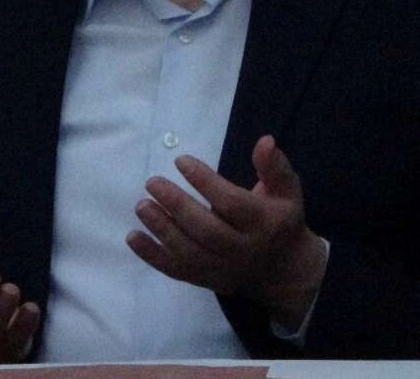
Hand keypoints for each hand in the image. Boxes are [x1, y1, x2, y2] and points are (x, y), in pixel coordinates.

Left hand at [126, 135, 327, 330]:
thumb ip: (274, 166)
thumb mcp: (288, 191)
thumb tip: (264, 140)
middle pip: (206, 230)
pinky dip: (152, 256)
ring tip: (141, 205)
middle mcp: (242, 248)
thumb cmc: (281, 221)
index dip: (205, 182)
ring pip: (188, 252)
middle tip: (153, 182)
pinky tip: (132, 237)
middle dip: (177, 205)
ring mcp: (221, 267)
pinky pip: (176, 270)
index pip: (231, 203)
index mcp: (263, 223)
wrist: (284, 272)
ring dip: (161, 229)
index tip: (181, 161)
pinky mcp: (205, 279)